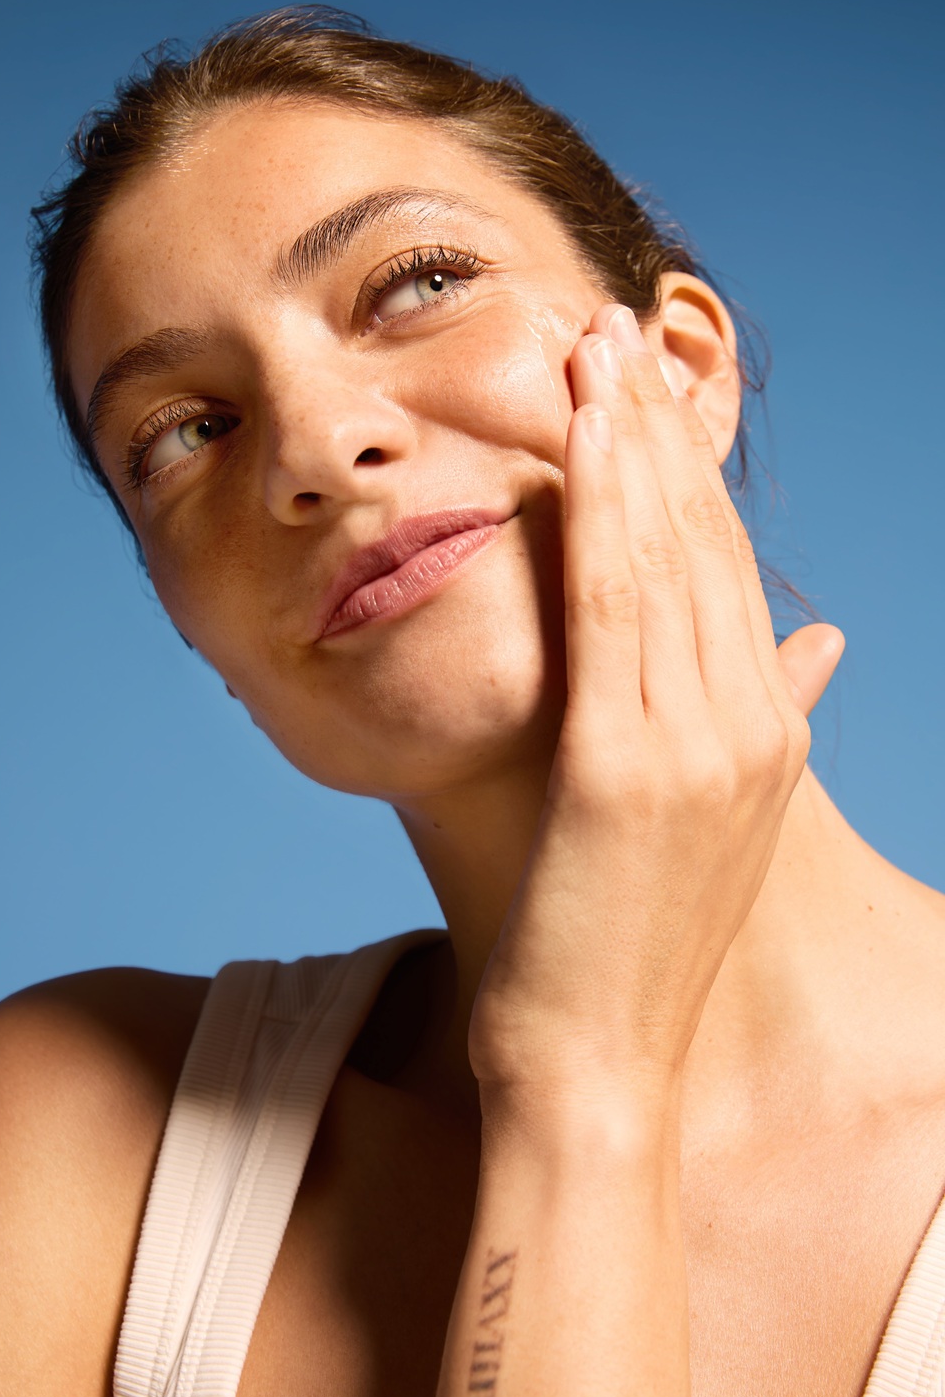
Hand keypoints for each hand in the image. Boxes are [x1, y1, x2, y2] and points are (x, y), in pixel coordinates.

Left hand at [468, 304, 843, 1100]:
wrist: (598, 1066)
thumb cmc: (627, 947)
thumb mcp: (710, 827)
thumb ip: (763, 722)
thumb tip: (819, 642)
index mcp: (765, 735)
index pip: (730, 574)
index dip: (691, 475)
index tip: (649, 394)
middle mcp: (747, 727)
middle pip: (706, 545)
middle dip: (661, 429)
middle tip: (619, 330)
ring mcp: (694, 745)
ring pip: (666, 556)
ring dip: (628, 439)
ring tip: (594, 345)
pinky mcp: (624, 766)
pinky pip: (614, 607)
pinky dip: (599, 510)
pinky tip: (577, 434)